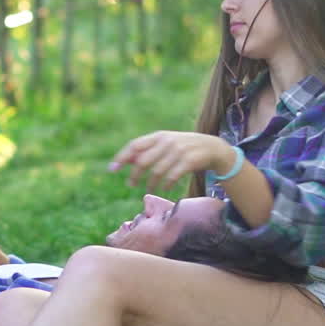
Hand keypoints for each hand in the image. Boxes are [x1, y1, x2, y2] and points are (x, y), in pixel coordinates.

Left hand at [108, 131, 231, 191]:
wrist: (212, 147)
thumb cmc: (183, 148)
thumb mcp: (165, 144)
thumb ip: (146, 150)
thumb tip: (123, 160)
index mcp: (158, 136)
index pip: (135, 145)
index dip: (122, 157)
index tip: (112, 169)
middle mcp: (167, 142)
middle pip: (143, 161)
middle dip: (135, 175)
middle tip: (131, 184)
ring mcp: (179, 151)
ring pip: (157, 171)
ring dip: (150, 183)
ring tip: (148, 188)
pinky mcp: (189, 161)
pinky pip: (172, 176)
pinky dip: (166, 185)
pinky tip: (164, 189)